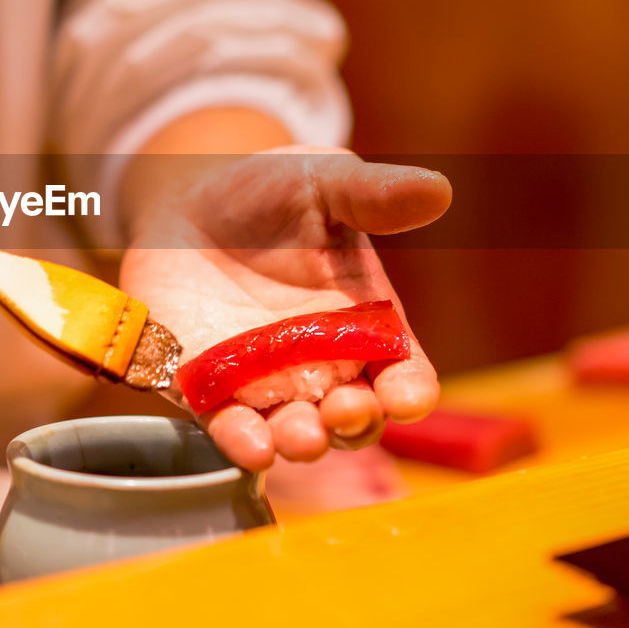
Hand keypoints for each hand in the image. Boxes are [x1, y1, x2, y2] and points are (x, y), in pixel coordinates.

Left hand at [119, 146, 449, 469]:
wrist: (190, 199)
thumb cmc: (272, 192)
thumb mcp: (323, 182)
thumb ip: (372, 194)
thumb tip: (438, 190)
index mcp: (367, 327)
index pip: (403, 374)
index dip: (410, 391)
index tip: (408, 395)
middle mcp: (322, 369)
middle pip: (354, 418)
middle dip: (356, 422)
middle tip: (346, 410)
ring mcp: (264, 385)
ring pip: (294, 433)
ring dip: (301, 442)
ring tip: (300, 436)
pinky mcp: (207, 388)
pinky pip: (226, 427)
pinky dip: (240, 443)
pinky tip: (252, 446)